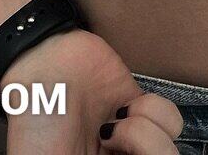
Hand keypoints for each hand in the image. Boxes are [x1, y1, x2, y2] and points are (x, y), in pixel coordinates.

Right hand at [0, 28, 183, 152]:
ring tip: (115, 125)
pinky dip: (154, 111)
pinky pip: (172, 120)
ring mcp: (131, 140)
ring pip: (169, 150)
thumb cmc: (35, 120)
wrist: (44, 62)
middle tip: (114, 142)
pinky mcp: (141, 110)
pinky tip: (126, 108)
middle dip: (146, 152)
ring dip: (145, 133)